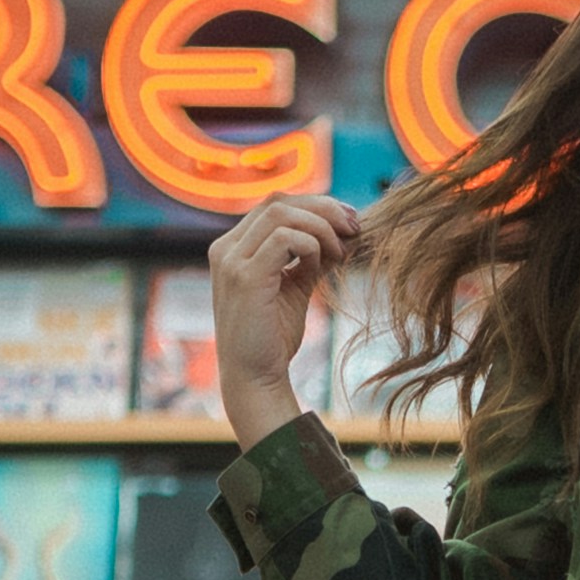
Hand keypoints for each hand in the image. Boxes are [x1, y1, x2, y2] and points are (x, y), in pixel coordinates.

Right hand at [210, 194, 364, 447]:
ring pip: (281, 213)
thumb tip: (348, 231)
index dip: (316, 205)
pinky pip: (284, 239)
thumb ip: (314, 256)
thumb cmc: (273, 337)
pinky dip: (312, 245)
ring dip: (321, 227)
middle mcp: (226, 249)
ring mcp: (231, 261)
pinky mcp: (245, 277)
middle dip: (323, 209)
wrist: (255, 378)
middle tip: (354, 229)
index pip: (275, 205)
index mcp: (233, 247)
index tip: (349, 221)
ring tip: (340, 252)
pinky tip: (321, 265)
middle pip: (278, 201)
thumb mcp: (296, 286)